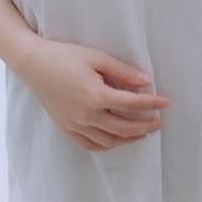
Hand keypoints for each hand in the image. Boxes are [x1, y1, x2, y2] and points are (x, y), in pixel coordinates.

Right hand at [18, 38, 171, 151]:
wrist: (33, 64)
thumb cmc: (65, 56)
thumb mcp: (97, 58)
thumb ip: (123, 72)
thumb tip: (147, 82)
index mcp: (96, 96)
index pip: (132, 104)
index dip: (152, 104)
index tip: (167, 103)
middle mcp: (87, 115)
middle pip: (124, 127)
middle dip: (146, 126)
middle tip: (160, 122)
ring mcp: (75, 125)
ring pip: (109, 140)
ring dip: (129, 138)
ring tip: (143, 132)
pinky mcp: (66, 128)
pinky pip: (91, 145)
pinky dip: (108, 145)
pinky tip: (117, 140)